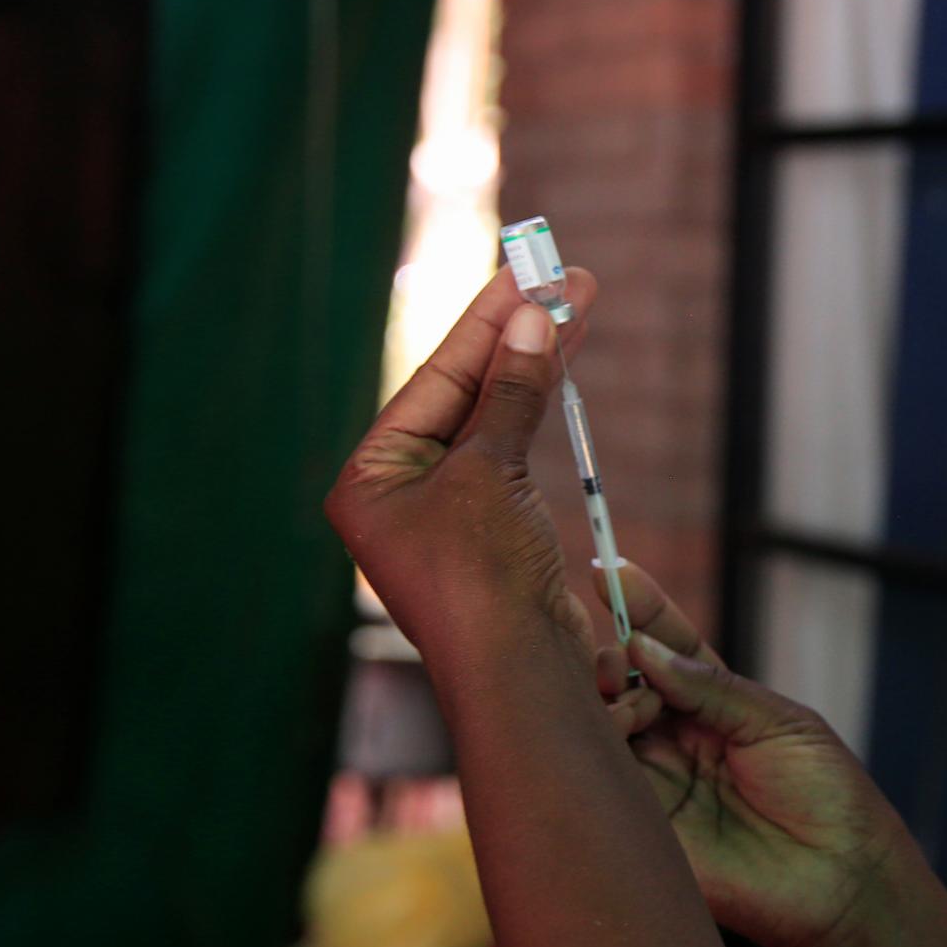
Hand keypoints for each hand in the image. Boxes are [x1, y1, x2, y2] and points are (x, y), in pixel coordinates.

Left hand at [325, 269, 601, 663]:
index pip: (434, 380)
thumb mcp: (490, 472)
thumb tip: (529, 322)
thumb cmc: (482, 577)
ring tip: (575, 310)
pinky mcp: (495, 534)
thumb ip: (510, 394)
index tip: (527, 276)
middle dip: (515, 339)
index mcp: (371, 478)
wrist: (519, 669)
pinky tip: (560, 371)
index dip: (484, 324)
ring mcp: (450, 514)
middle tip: (564, 283)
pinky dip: (539, 412)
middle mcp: (402, 492)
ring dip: (535, 367)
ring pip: (495, 421)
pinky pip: (514, 455)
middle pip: (464, 394)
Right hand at [594, 564, 910, 946]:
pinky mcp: (641, 825)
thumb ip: (713, 687)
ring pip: (599, 725)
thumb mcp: (780, 723)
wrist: (842, 879)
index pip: (666, 644)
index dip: (639, 607)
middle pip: (620, 681)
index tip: (609, 570)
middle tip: (621, 661)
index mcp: (716, 704)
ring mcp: (654, 779)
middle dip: (611, 658)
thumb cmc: (828, 795)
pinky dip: (593, 749)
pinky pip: (600, 781)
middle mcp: (676, 737)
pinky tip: (603, 730)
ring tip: (625, 703)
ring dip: (602, 702)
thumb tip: (645, 650)